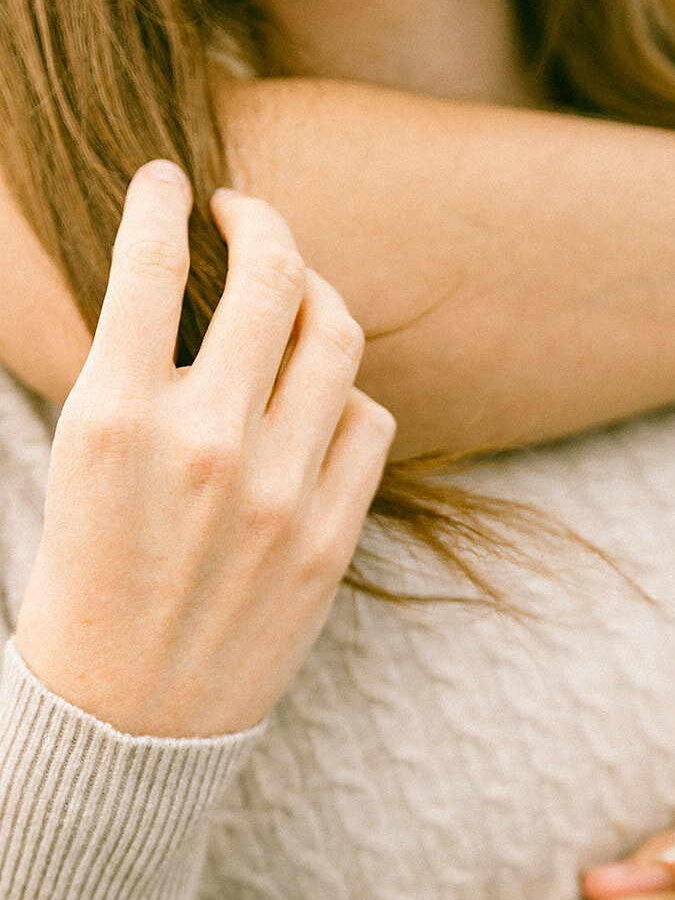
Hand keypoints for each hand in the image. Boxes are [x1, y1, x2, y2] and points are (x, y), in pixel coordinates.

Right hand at [15, 161, 394, 736]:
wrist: (128, 717)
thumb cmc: (87, 582)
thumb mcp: (77, 463)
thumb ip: (133, 372)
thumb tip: (190, 281)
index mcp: (113, 420)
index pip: (150, 261)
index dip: (162, 200)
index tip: (170, 181)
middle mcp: (204, 448)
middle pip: (272, 278)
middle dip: (262, 222)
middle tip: (246, 217)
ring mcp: (280, 497)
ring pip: (337, 338)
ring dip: (316, 297)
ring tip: (292, 298)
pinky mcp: (331, 541)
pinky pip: (371, 421)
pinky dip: (347, 394)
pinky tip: (318, 401)